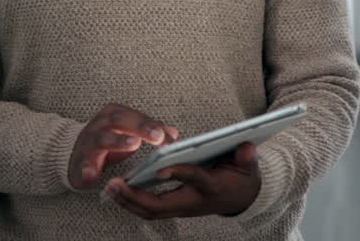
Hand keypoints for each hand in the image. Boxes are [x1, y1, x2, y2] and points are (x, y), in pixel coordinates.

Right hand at [68, 103, 179, 189]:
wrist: (75, 154)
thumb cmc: (110, 141)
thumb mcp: (130, 133)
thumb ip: (151, 131)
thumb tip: (172, 133)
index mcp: (114, 115)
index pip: (137, 117)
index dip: (153, 125)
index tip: (168, 137)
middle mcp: (100, 125)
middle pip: (119, 120)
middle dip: (140, 127)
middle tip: (157, 136)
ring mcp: (87, 143)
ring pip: (101, 139)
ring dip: (117, 141)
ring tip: (133, 145)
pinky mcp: (78, 163)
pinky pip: (82, 166)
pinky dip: (86, 170)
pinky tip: (93, 175)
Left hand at [105, 142, 261, 218]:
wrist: (243, 199)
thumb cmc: (243, 178)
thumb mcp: (249, 166)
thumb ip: (247, 157)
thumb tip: (247, 147)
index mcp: (212, 188)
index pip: (194, 180)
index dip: (178, 174)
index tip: (160, 168)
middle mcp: (194, 202)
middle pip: (159, 206)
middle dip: (135, 197)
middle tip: (114, 184)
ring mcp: (183, 208)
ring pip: (150, 211)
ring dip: (128, 202)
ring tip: (110, 189)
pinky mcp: (175, 208)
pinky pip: (149, 210)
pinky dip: (133, 202)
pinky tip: (119, 192)